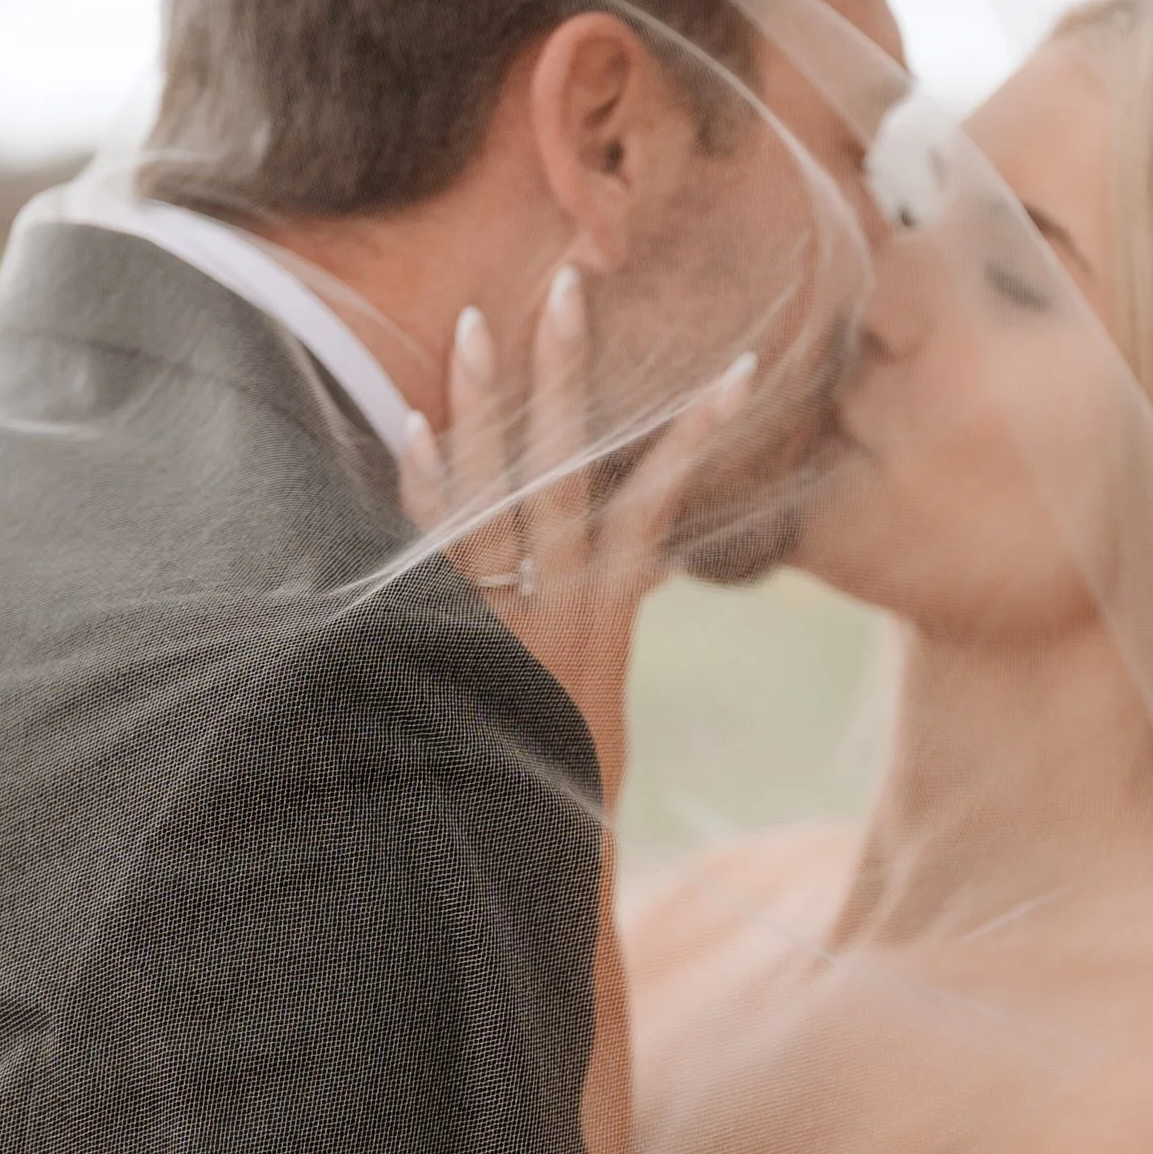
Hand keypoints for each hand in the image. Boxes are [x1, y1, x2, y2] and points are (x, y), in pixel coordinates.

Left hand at [398, 268, 755, 801]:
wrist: (533, 867)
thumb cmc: (563, 787)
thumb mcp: (597, 702)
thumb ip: (598, 625)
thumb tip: (616, 572)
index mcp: (609, 615)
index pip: (658, 500)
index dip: (694, 433)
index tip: (737, 370)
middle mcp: (561, 604)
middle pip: (565, 465)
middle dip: (567, 372)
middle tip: (567, 286)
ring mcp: (502, 617)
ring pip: (497, 493)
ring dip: (488, 404)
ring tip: (480, 323)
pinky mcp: (448, 638)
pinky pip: (433, 548)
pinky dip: (427, 487)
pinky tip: (415, 428)